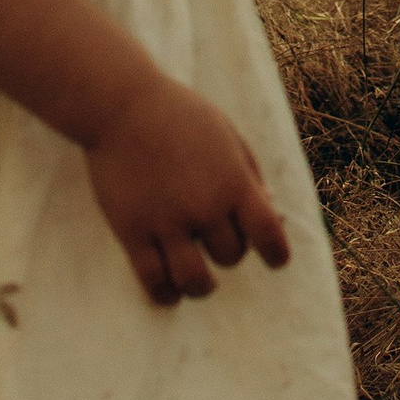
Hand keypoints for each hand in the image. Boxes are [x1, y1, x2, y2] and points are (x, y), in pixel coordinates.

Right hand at [82, 71, 291, 307]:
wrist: (122, 105)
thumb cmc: (180, 116)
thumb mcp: (228, 137)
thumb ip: (250, 176)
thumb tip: (272, 215)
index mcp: (233, 181)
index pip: (268, 234)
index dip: (277, 255)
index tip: (276, 260)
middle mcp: (204, 206)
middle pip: (231, 256)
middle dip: (229, 252)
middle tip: (215, 240)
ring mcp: (167, 221)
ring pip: (194, 281)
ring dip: (201, 286)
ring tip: (199, 280)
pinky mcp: (132, 231)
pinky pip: (153, 281)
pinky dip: (165, 294)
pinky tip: (170, 292)